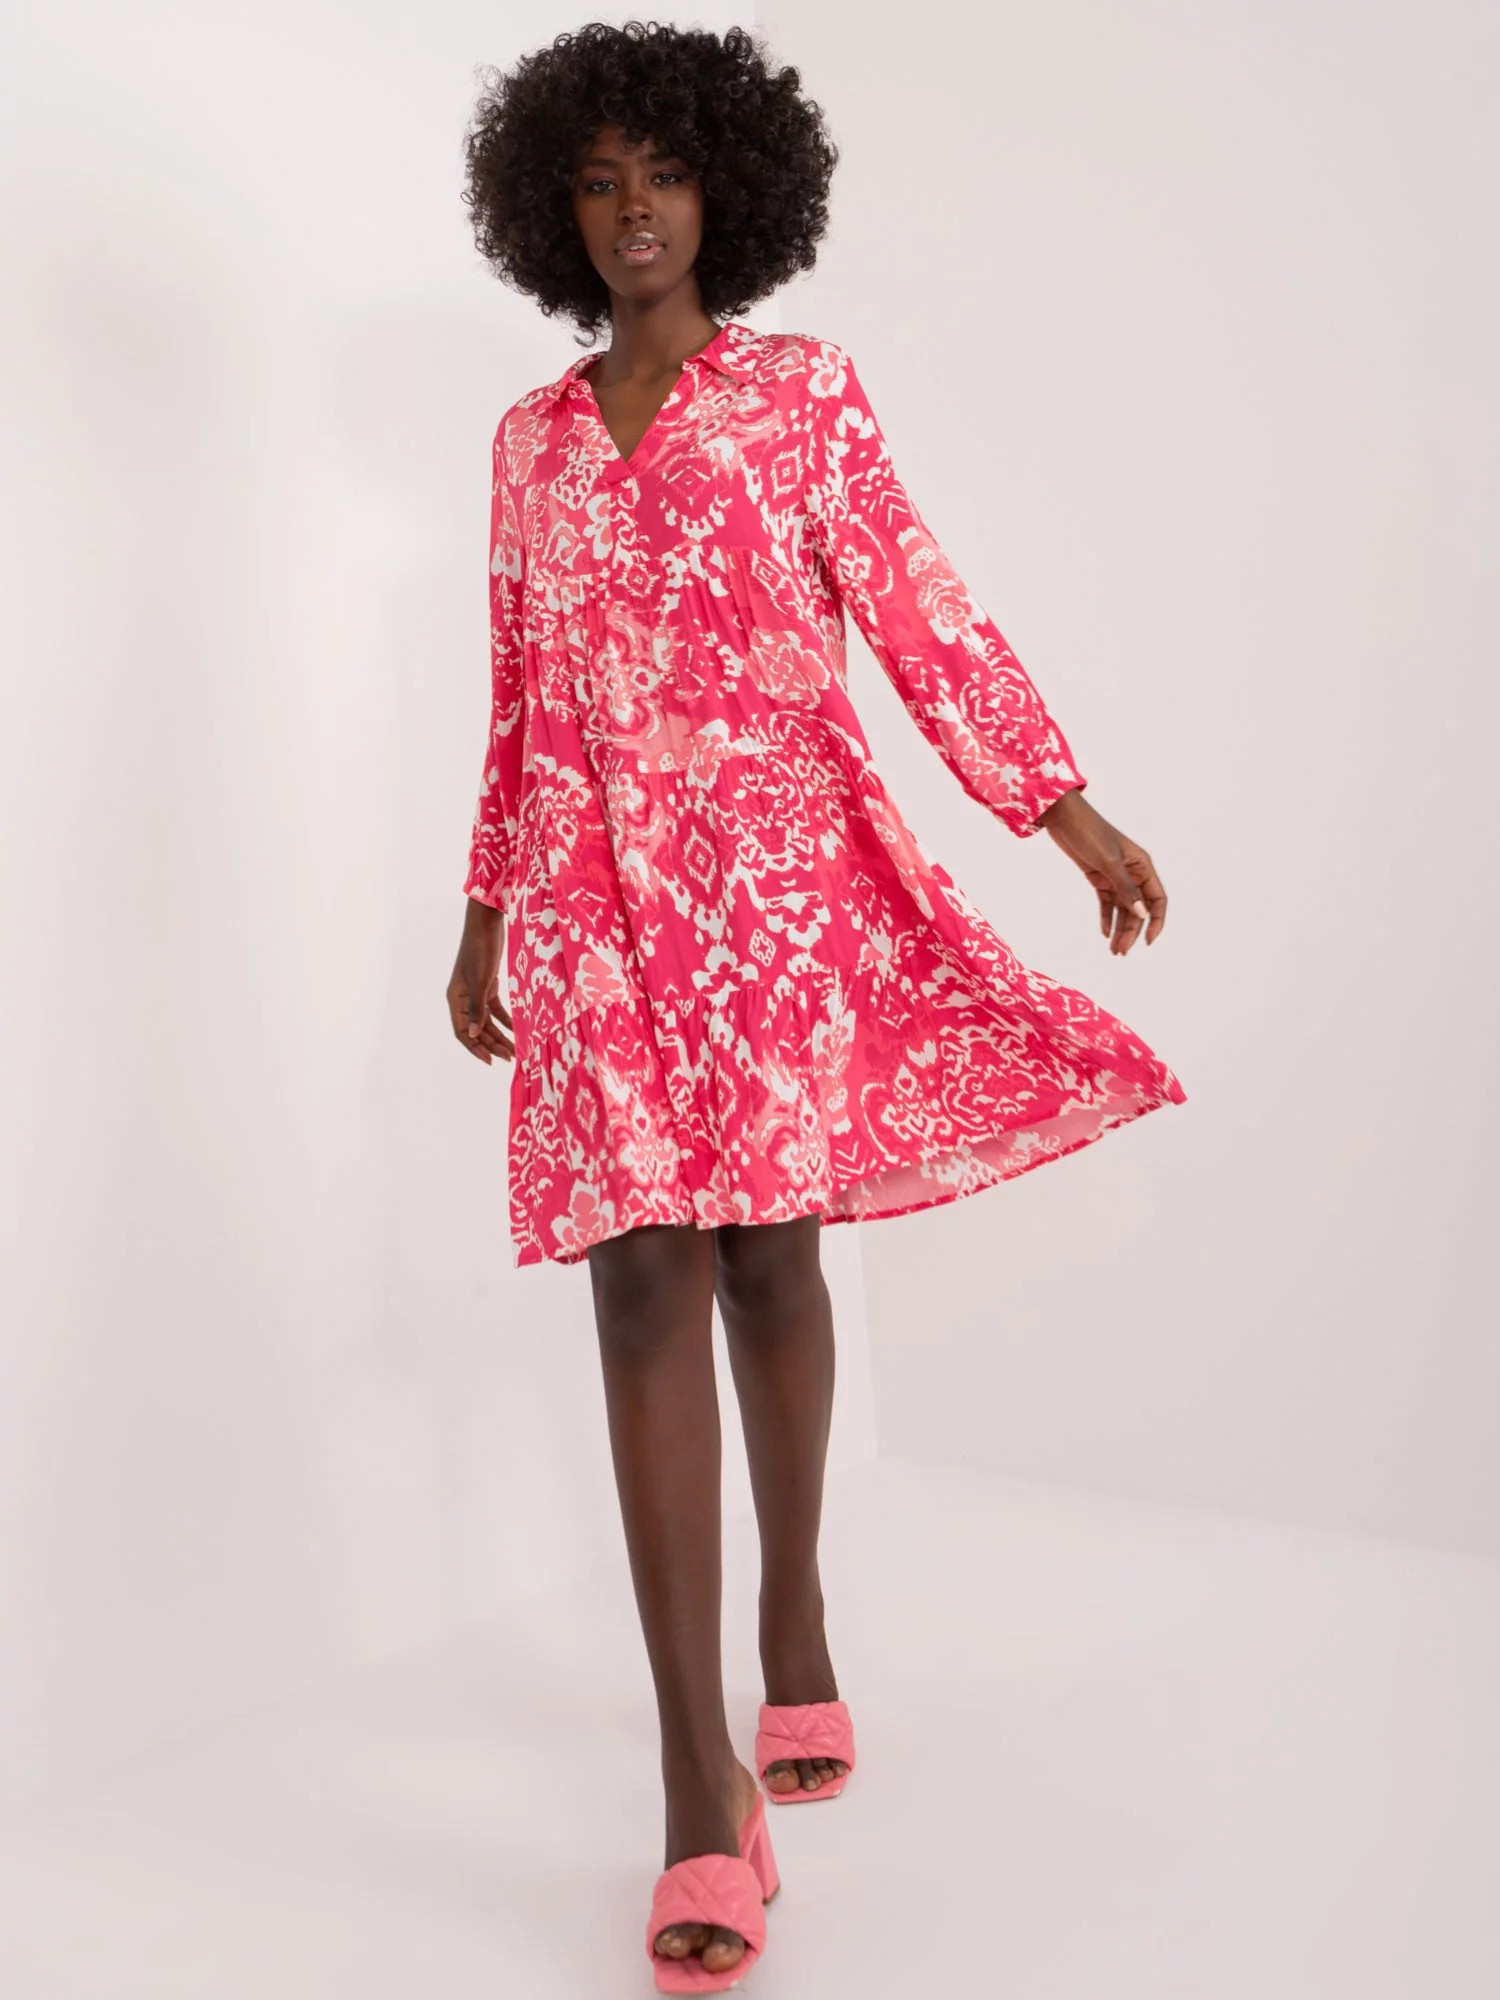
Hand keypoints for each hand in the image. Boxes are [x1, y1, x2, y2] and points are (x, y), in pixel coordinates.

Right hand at [447, 899, 514, 1062]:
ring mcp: (475, 991)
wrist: (487, 922)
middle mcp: (462, 998)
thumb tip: (474, 1036)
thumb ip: (477, 1009)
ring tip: (515, 1048)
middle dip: (493, 1044)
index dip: (476, 1048)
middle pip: (477, 1029)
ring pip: (487, 1020)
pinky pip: (495, 1008)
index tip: (491, 1060)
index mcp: (455, 999)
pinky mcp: (487, 984)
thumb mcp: (480, 981)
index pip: (463, 1032)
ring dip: (500, 1034)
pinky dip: (505, 1018)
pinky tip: (517, 1029)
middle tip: (511, 1056)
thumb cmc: (480, 949)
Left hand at [1034, 788, 1166, 955]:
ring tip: (1114, 950)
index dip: (1156, 921)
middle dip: (1132, 931)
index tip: (1148, 941)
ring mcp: (1115, 876)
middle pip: (1138, 909)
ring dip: (1119, 929)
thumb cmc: (1089, 833)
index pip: (1158, 899)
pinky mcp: (1099, 877)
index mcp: (1143, 866)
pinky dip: (1107, 917)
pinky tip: (1104, 933)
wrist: (1063, 818)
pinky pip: (1107, 902)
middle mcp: (1133, 872)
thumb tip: (1142, 914)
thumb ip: (1125, 889)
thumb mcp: (1109, 862)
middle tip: (1121, 952)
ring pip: (1122, 908)